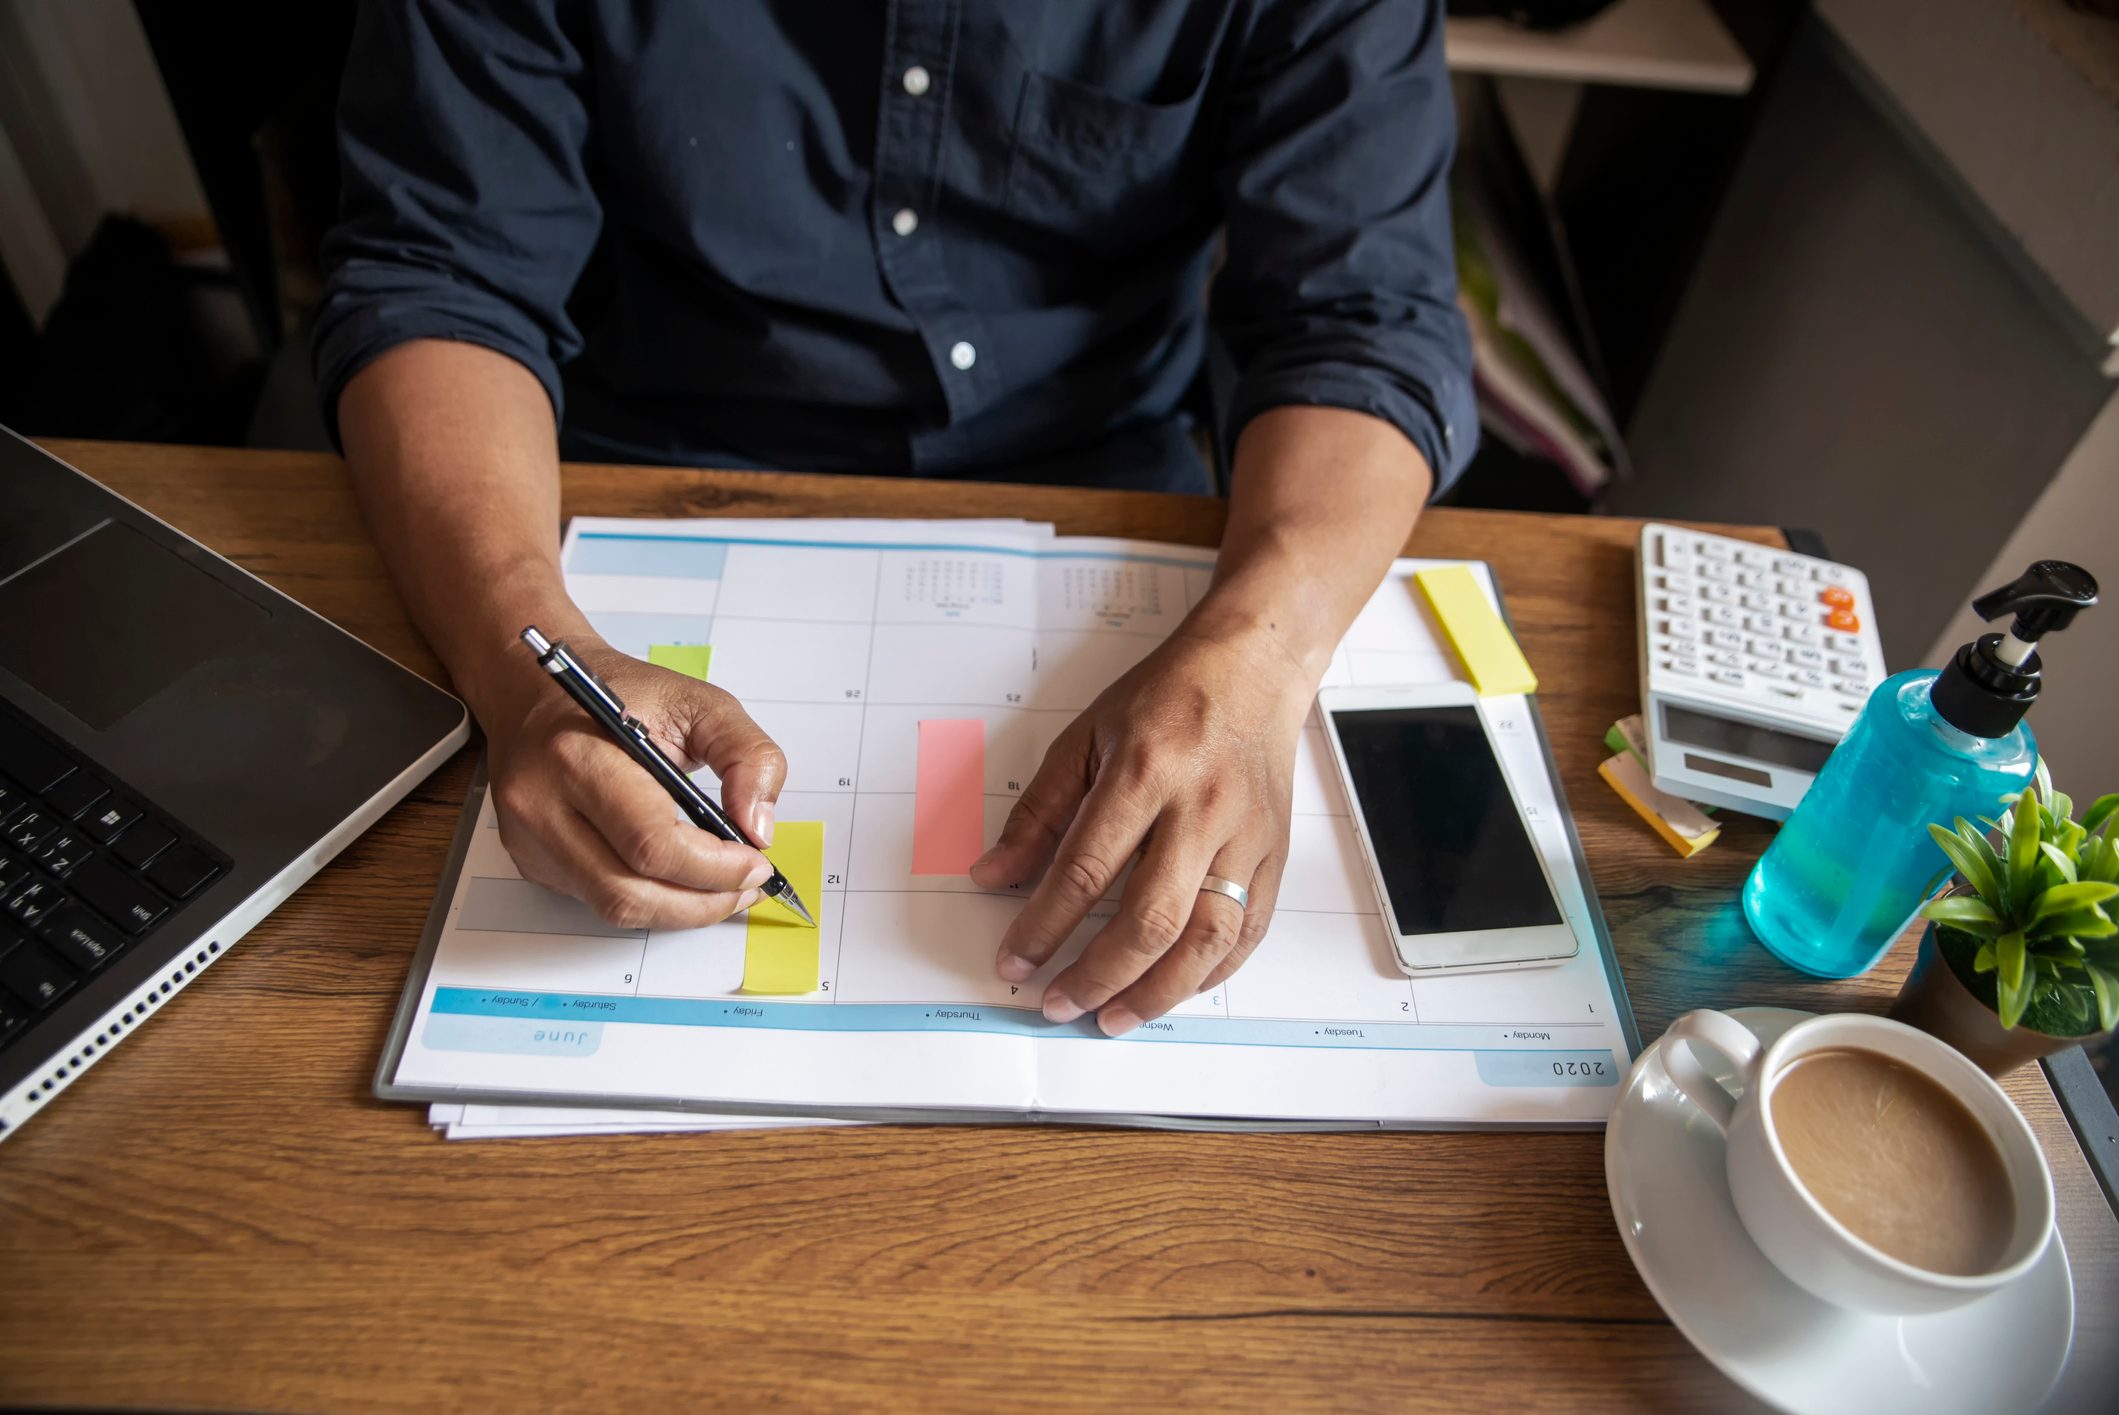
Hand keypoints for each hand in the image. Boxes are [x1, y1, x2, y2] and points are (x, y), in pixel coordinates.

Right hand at [479, 636, 787, 929]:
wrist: (539, 691)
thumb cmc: (621, 694)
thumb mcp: (700, 702)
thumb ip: (746, 755)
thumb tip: (758, 829)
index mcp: (580, 755)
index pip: (650, 843)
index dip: (714, 868)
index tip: (757, 864)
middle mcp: (541, 803)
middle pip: (629, 891)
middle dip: (703, 902)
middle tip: (748, 887)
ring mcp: (530, 838)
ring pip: (614, 908)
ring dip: (681, 911)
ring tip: (723, 889)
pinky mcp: (530, 860)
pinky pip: (597, 900)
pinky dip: (650, 899)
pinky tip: (680, 879)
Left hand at [970, 627, 1311, 1034]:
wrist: (1253, 667)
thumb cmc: (1168, 697)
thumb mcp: (1084, 736)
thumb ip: (1040, 812)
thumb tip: (994, 876)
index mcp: (1146, 772)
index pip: (1085, 872)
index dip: (1043, 928)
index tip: (1015, 962)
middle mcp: (1201, 809)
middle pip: (1148, 920)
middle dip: (1097, 976)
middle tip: (1059, 1004)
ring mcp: (1246, 836)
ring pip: (1207, 940)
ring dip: (1156, 992)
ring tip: (1113, 1017)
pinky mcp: (1275, 854)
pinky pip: (1249, 932)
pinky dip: (1210, 973)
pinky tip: (1172, 988)